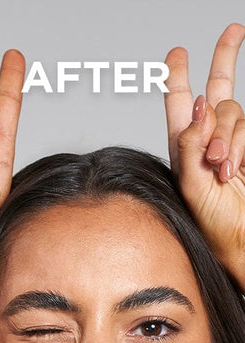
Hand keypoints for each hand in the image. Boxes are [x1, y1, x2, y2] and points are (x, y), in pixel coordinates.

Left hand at [165, 23, 244, 290]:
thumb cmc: (210, 223)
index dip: (179, 76)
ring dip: (227, 137)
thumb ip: (190, 146)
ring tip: (222, 170)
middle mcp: (206, 141)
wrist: (239, 239)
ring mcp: (232, 144)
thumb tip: (197, 108)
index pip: (180, 104)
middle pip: (217, 90)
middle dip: (225, 58)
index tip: (177, 52)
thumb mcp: (190, 185)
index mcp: (182, 148)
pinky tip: (234, 169)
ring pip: (233, 112)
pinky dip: (240, 146)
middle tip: (236, 29)